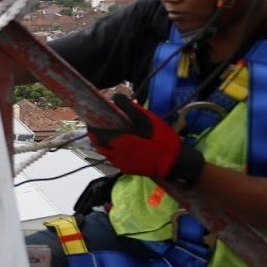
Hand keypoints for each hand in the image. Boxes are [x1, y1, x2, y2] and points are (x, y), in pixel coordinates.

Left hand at [87, 93, 204, 185]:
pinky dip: (114, 150)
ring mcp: (121, 164)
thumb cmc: (161, 140)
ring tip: (112, 133)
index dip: (92, 125)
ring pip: (105, 153)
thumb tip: (115, 96)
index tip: (92, 117)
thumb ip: (129, 108)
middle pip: (98, 145)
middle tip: (101, 125)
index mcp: (118, 142)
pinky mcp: (127, 170)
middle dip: (96, 135)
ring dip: (105, 143)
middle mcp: (115, 156)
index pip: (96, 134)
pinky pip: (114, 159)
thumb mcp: (147, 120)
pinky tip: (123, 144)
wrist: (174, 163)